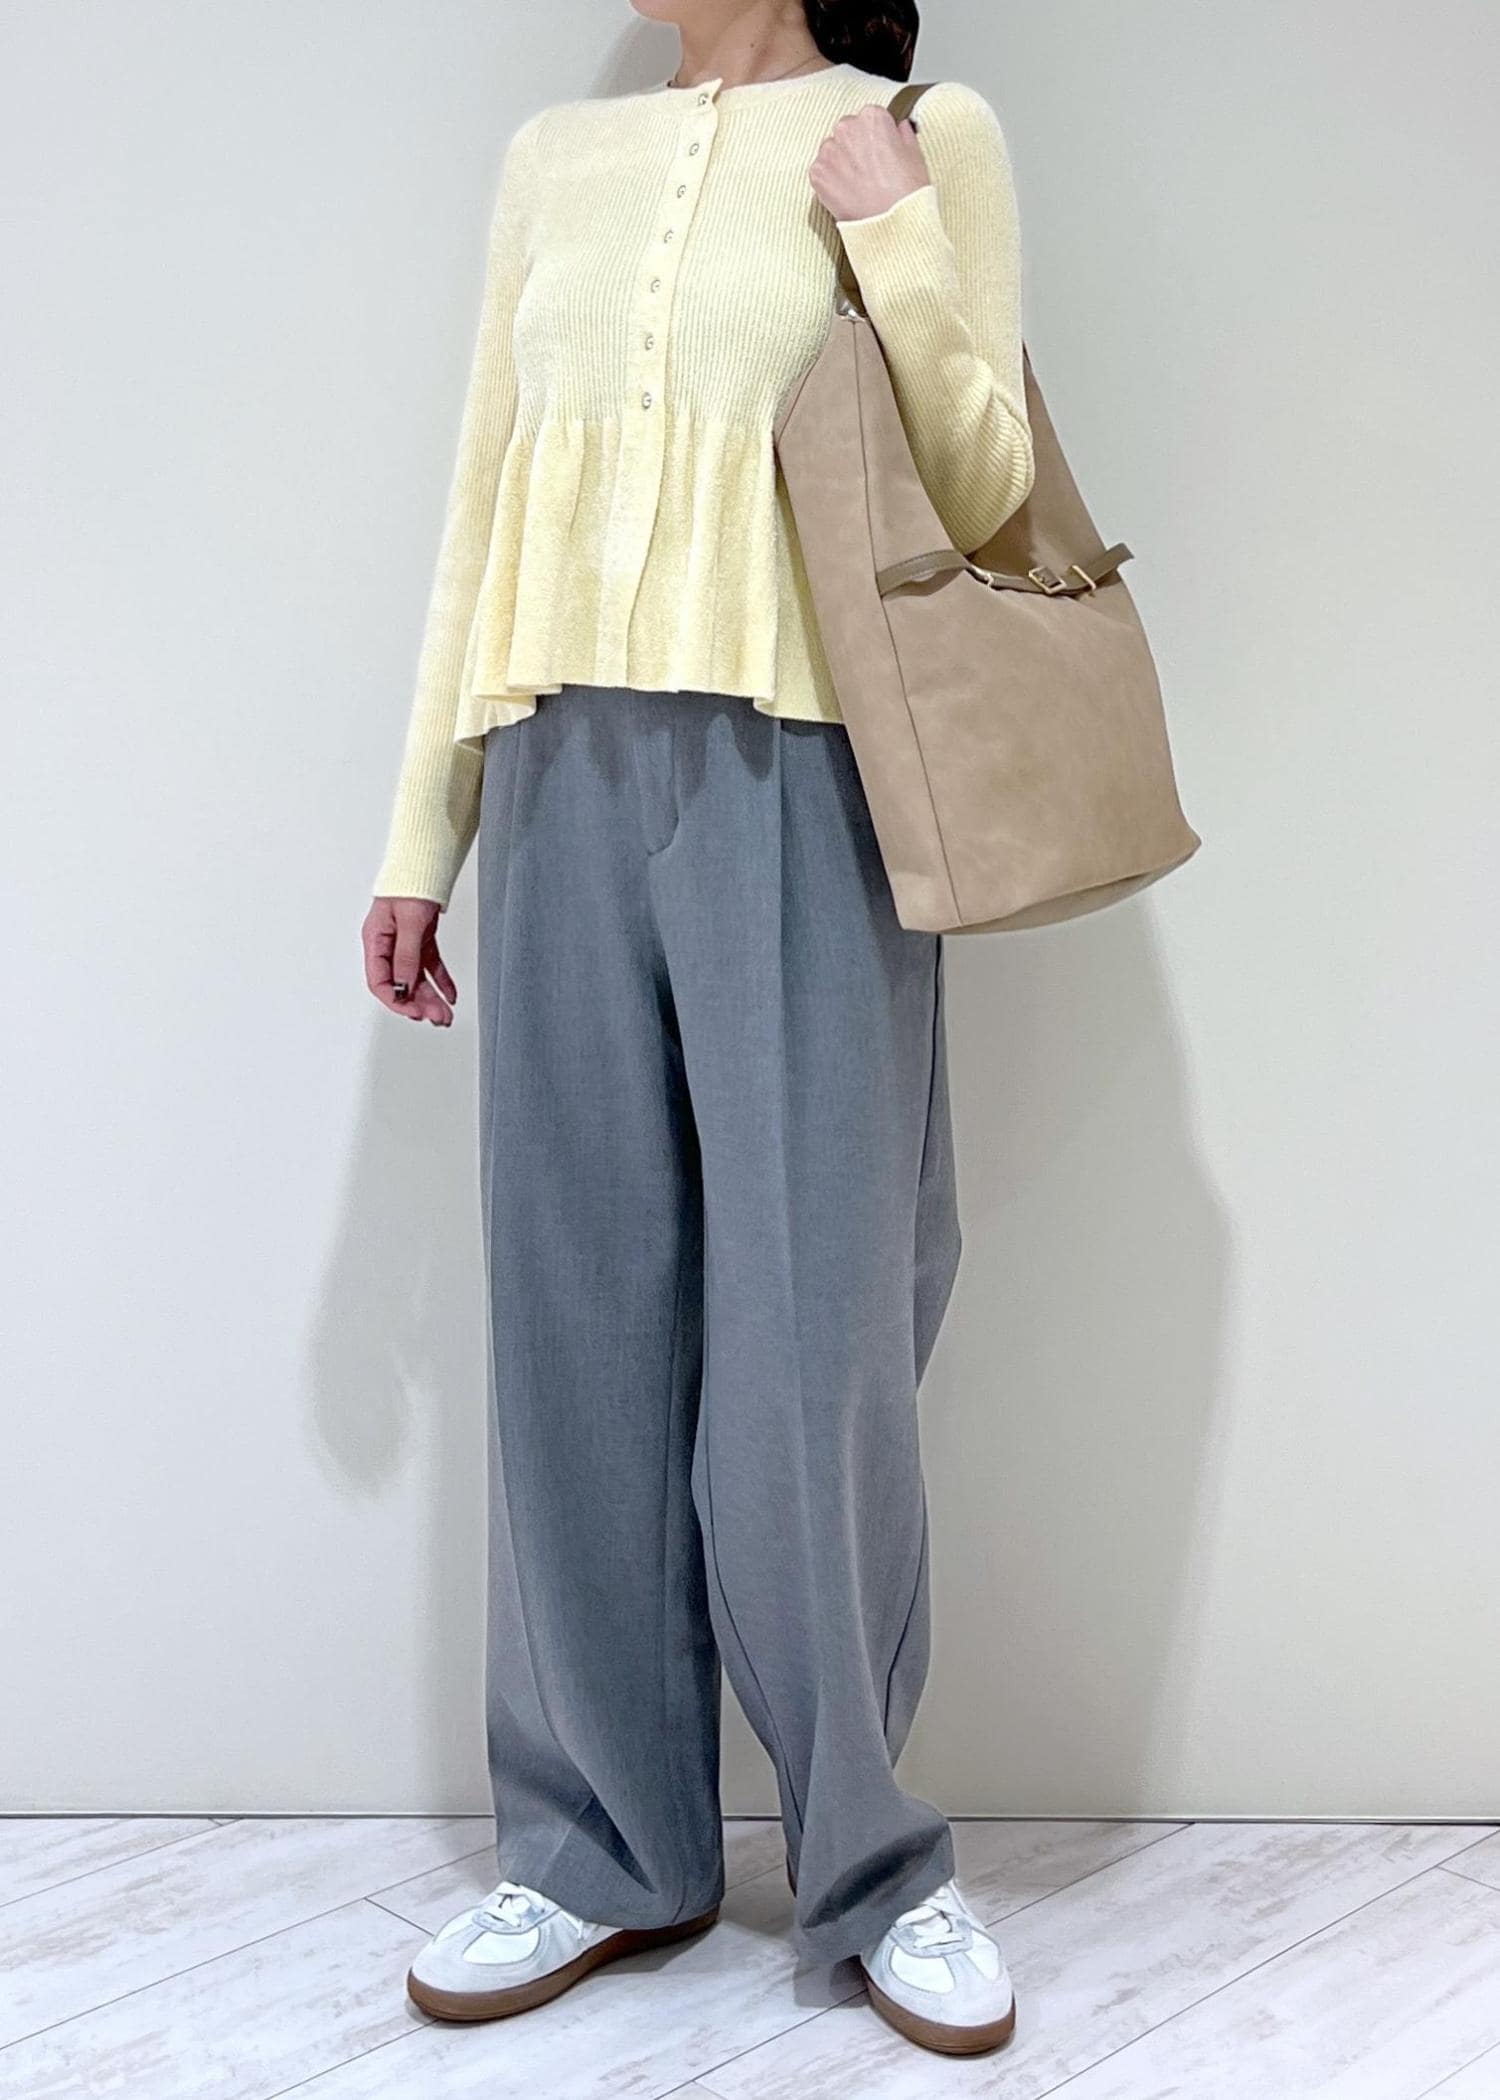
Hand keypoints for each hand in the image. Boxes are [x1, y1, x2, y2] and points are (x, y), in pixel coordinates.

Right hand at [363, 895, 456, 1025]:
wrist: (426, 864)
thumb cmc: (410, 885)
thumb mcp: (409, 922)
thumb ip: (406, 955)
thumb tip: (404, 985)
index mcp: (375, 940)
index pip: (380, 981)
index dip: (397, 1000)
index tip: (415, 1011)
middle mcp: (388, 945)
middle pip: (401, 984)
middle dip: (419, 1003)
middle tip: (437, 1018)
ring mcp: (405, 943)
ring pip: (417, 978)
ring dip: (431, 997)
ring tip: (445, 1013)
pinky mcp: (421, 939)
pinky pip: (430, 966)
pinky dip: (441, 980)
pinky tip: (450, 994)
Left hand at [808, 104, 928, 222]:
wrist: (890, 226)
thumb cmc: (907, 192)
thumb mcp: (916, 156)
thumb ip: (904, 135)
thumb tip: (899, 128)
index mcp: (872, 117)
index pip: (871, 119)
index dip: (878, 137)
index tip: (882, 152)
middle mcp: (846, 127)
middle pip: (848, 131)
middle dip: (856, 147)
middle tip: (870, 171)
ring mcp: (829, 151)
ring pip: (832, 150)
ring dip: (842, 163)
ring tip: (858, 185)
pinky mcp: (817, 173)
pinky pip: (822, 171)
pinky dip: (831, 181)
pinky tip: (846, 193)